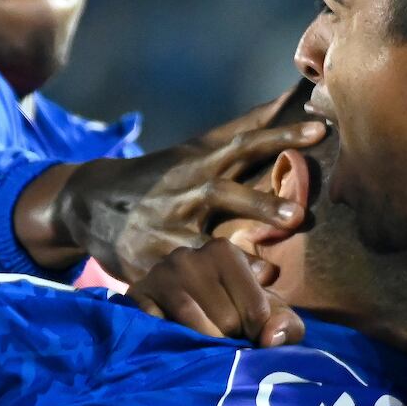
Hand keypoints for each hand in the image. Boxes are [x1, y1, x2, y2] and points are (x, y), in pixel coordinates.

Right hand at [18, 87, 326, 279]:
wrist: (87, 203)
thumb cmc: (157, 175)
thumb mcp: (192, 149)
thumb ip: (240, 128)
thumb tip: (286, 95)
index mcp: (199, 162)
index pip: (246, 143)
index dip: (282, 135)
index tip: (319, 131)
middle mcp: (184, 192)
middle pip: (224, 193)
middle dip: (260, 204)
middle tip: (297, 216)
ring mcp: (164, 229)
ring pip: (201, 242)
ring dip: (236, 258)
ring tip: (269, 272)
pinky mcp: (148, 262)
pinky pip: (180, 280)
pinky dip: (204, 292)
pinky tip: (230, 309)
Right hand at [130, 239, 302, 346]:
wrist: (170, 310)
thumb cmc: (230, 312)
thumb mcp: (266, 315)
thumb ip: (287, 325)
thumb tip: (270, 339)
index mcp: (225, 251)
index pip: (256, 311)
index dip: (256, 335)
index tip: (248, 336)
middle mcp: (189, 256)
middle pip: (226, 322)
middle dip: (230, 341)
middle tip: (222, 340)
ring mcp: (159, 276)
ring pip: (195, 330)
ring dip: (204, 349)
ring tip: (204, 347)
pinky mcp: (136, 298)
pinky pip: (165, 334)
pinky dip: (175, 347)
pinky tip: (178, 344)